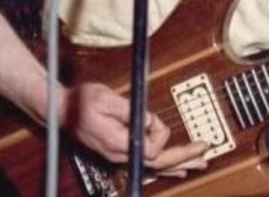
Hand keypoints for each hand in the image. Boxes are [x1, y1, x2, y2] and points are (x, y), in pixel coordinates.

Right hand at [61, 83, 207, 175]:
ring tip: (199, 163)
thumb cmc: (83, 102)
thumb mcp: (106, 99)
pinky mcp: (121, 153)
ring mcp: (121, 157)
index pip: (152, 150)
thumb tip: (149, 119)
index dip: (159, 134)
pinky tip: (178, 169)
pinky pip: (148, 165)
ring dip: (180, 164)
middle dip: (184, 157)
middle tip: (205, 149)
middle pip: (159, 164)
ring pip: (156, 167)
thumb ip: (130, 110)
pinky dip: (166, 166)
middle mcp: (121, 156)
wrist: (63, 112)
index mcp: (118, 143)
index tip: (152, 118)